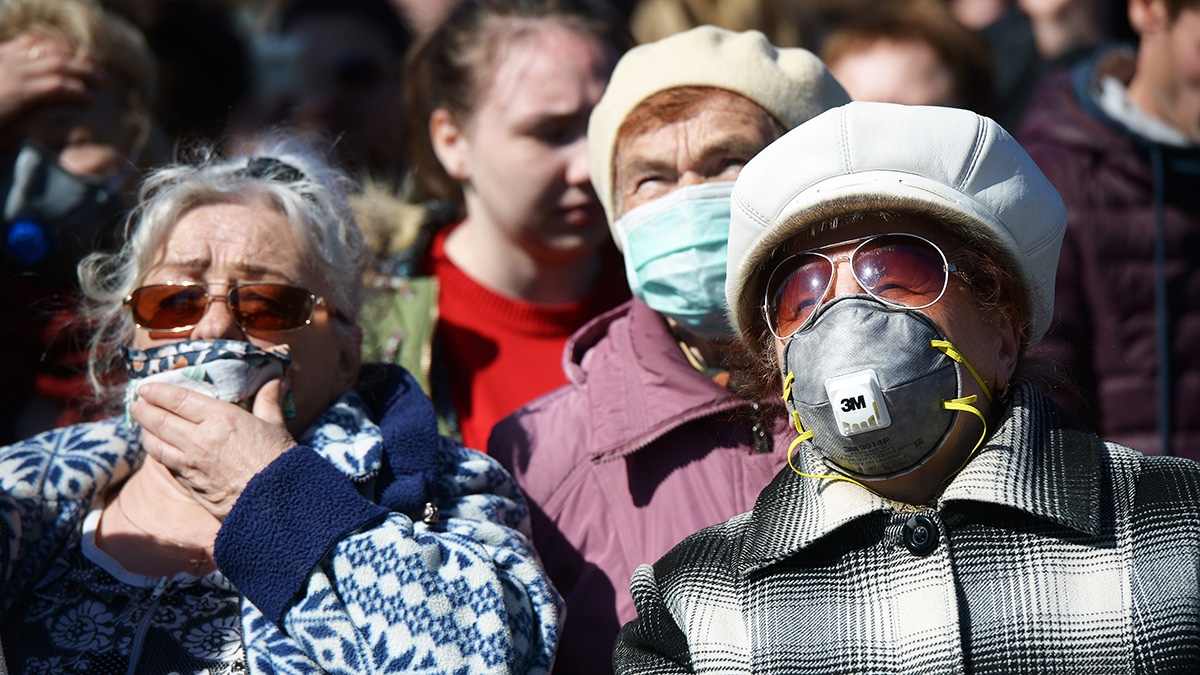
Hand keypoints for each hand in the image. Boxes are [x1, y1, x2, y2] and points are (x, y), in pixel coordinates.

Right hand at [0, 32, 97, 129]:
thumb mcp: (1, 84)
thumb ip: (14, 77)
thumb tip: (36, 83)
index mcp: (4, 54)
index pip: (38, 42)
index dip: (64, 48)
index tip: (83, 56)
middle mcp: (11, 59)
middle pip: (54, 51)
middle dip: (81, 59)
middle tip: (101, 70)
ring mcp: (16, 73)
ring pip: (59, 65)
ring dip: (85, 73)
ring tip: (103, 84)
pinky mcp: (19, 91)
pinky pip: (56, 86)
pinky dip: (76, 92)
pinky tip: (90, 101)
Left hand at [130, 377, 297, 520]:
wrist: (276, 502)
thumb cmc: (279, 460)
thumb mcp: (275, 425)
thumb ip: (269, 401)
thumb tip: (277, 380)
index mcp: (221, 418)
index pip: (178, 399)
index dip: (157, 392)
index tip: (146, 388)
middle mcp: (200, 439)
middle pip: (159, 421)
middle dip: (143, 410)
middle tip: (135, 404)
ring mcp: (191, 464)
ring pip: (155, 445)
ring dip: (145, 433)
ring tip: (142, 427)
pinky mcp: (190, 484)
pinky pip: (166, 464)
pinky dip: (157, 453)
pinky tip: (158, 450)